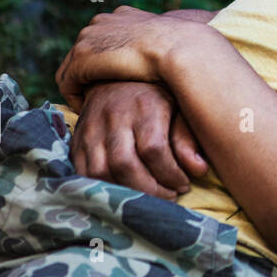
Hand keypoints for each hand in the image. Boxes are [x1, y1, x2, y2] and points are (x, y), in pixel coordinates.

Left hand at [56, 6, 185, 110]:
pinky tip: (87, 108)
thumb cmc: (182, 49)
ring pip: (72, 67)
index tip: (113, 80)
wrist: (178, 47)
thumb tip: (163, 57)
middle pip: (83, 52)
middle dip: (88, 74)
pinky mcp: (81, 57)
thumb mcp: (167, 41)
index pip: (101, 38)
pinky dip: (74, 97)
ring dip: (80, 87)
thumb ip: (155, 44)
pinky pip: (67, 82)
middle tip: (98, 96)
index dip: (104, 61)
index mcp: (122, 15)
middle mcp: (101, 21)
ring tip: (91, 106)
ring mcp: (88, 38)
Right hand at [71, 82, 209, 198]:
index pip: (154, 149)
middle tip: (167, 196)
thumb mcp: (178, 108)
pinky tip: (123, 192)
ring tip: (147, 197)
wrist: (115, 79)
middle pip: (125, 163)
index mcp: (145, 105)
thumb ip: (187, 139)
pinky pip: (83, 172)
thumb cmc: (155, 97)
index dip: (170, 174)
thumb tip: (199, 170)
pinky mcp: (77, 140)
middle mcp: (114, 116)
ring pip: (101, 171)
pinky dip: (103, 188)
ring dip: (125, 193)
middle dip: (149, 189)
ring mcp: (91, 128)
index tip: (183, 185)